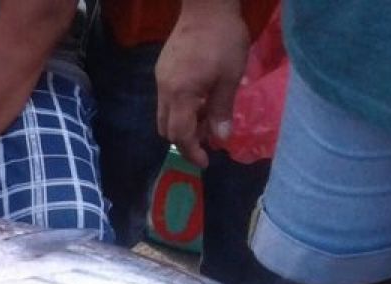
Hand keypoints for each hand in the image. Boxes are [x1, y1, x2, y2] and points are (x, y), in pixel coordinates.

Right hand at [155, 1, 248, 167]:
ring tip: (207, 119)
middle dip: (185, 141)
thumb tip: (221, 139)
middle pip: (166, 129)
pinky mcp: (162, 70)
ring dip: (183, 124)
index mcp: (181, 94)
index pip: (180, 134)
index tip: (206, 161)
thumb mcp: (230, 77)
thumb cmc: (223, 40)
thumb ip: (222, 110)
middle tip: (208, 141)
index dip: (192, 151)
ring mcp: (161, 80)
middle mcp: (165, 91)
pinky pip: (167, 99)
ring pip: (165, 115)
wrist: (206, 6)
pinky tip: (200, 99)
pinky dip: (181, 108)